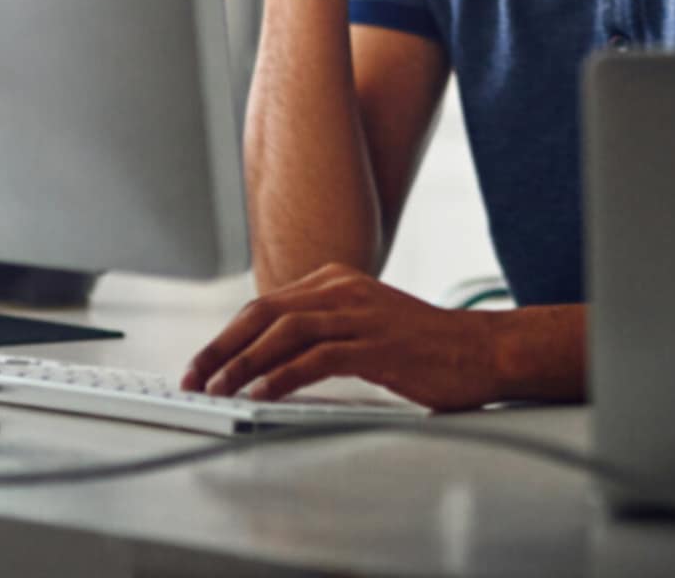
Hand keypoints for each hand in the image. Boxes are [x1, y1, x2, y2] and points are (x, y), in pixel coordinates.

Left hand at [180, 264, 499, 411]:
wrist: (482, 349)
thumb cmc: (423, 346)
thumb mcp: (363, 326)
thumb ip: (322, 332)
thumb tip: (269, 362)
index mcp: (334, 281)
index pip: (264, 306)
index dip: (226, 336)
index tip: (201, 365)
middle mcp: (342, 290)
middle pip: (263, 312)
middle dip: (220, 347)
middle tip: (193, 377)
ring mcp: (360, 314)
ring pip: (284, 332)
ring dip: (243, 363)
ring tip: (217, 389)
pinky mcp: (377, 344)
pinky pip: (318, 358)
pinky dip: (283, 376)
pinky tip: (261, 394)